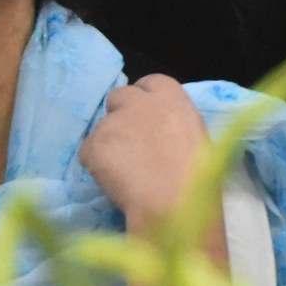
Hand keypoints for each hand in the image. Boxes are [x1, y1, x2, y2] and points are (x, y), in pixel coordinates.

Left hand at [82, 74, 211, 223]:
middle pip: (119, 97)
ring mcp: (112, 121)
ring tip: (127, 173)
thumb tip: (157, 128)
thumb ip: (172, 121)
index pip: (148, 83)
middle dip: (121, 116)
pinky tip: (115, 182)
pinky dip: (97, 166)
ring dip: (109, 145)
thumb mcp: (195, 135)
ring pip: (103, 129)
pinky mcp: (93, 144)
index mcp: (169, 95)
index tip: (146, 121)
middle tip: (130, 145)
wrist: (174, 202)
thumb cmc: (196, 176)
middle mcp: (138, 101)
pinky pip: (89, 153)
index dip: (144, 102)